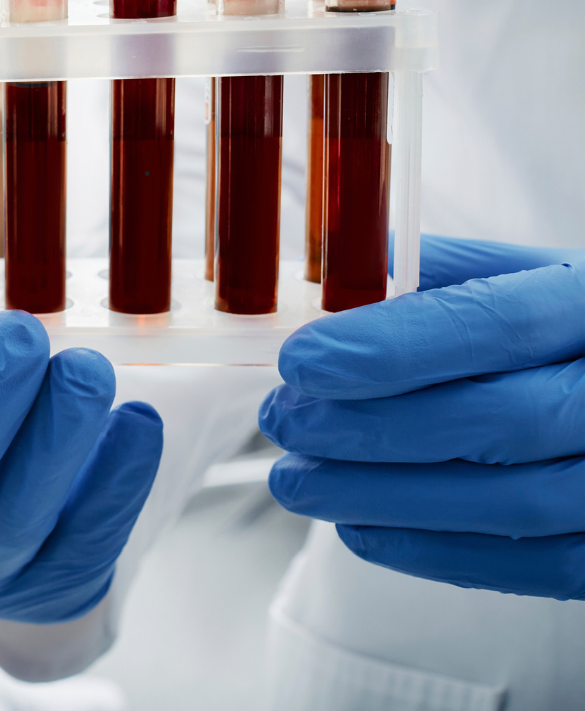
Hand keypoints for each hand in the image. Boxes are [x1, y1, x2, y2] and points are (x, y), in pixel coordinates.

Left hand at [260, 234, 584, 600]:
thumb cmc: (571, 332)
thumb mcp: (525, 278)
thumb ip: (436, 274)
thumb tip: (333, 278)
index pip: (487, 324)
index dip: (388, 347)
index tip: (302, 362)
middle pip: (492, 422)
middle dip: (366, 428)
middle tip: (284, 421)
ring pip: (506, 504)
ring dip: (380, 496)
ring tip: (298, 481)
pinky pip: (533, 565)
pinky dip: (433, 549)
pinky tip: (359, 525)